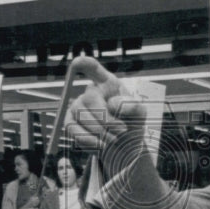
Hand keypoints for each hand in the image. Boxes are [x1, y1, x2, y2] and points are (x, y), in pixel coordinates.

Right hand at [65, 56, 146, 177]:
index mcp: (107, 84)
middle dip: (106, 118)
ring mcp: (77, 107)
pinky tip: (101, 144)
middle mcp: (90, 93)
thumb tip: (113, 104)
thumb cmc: (131, 124)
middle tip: (121, 131)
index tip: (77, 62)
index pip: (93, 68)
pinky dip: (89, 140)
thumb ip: (132, 105)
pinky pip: (73, 130)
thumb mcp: (140, 113)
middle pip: (89, 98)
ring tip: (113, 140)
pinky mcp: (70, 123)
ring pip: (80, 115)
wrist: (123, 146)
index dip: (84, 63)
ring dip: (99, 131)